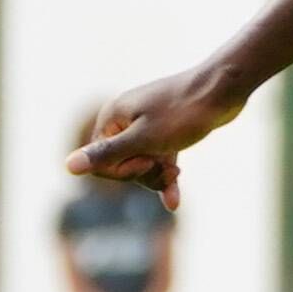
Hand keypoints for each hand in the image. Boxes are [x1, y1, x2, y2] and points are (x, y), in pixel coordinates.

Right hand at [64, 64, 246, 209]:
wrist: (224, 89)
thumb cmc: (184, 113)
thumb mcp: (145, 139)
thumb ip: (107, 155)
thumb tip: (67, 167)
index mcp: (112, 118)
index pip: (99, 161)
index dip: (122, 171)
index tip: (147, 162)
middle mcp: (125, 120)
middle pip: (122, 165)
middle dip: (143, 174)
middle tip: (168, 170)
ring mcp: (148, 126)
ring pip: (143, 165)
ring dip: (158, 176)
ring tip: (177, 175)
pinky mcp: (169, 132)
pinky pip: (161, 160)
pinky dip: (167, 177)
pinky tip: (173, 202)